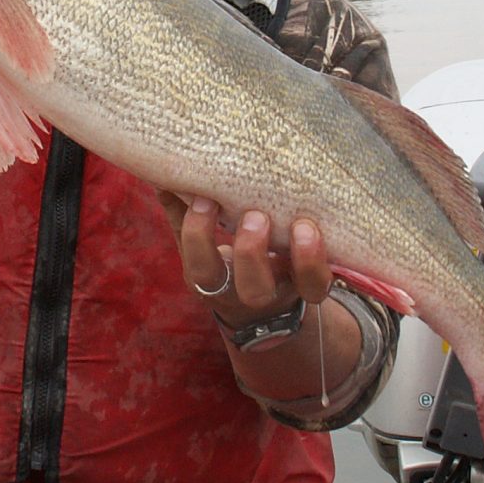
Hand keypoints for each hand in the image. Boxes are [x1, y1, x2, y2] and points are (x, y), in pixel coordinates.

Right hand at [177, 197, 332, 327]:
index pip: (202, 268)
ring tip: (300, 225)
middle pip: (249, 287)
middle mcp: (251, 293)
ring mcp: (287, 290)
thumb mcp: (201, 243)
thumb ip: (182, 214)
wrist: (267, 306)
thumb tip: (160, 176)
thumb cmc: (226, 258)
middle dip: (251, 252)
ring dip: (302, 257)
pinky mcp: (315, 285)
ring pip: (299, 287)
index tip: (204, 199)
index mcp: (215, 282)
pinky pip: (323, 281)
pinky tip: (314, 227)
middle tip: (254, 215)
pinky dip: (321, 258)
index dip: (199, 236)